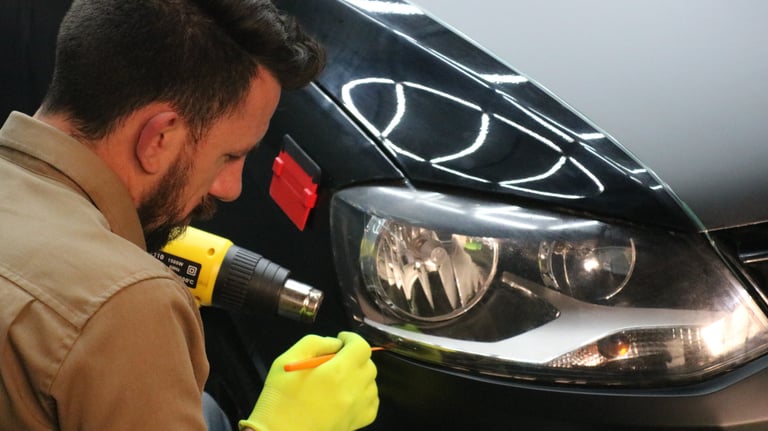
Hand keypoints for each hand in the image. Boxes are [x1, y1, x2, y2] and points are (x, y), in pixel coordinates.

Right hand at [239, 332, 378, 430]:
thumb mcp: (287, 360)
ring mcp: (356, 409)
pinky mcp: (356, 423)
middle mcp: (352, 390)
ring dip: (360, 375)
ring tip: (339, 378)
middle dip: (355, 356)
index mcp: (337, 372)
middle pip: (368, 364)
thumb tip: (334, 343)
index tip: (342, 339)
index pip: (361, 347)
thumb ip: (314, 343)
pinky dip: (364, 395)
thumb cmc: (279, 400)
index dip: (352, 338)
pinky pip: (372, 403)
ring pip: (372, 383)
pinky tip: (347, 394)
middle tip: (337, 359)